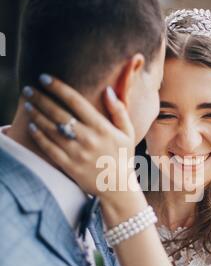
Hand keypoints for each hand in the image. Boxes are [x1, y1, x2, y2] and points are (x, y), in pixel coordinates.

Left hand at [22, 76, 136, 198]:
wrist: (118, 188)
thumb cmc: (123, 157)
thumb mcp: (128, 132)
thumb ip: (119, 110)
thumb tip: (107, 90)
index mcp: (102, 127)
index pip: (76, 101)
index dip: (58, 87)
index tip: (45, 78)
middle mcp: (88, 138)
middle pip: (59, 114)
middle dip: (41, 99)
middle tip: (29, 89)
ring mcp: (77, 153)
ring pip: (51, 130)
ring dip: (36, 115)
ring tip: (28, 105)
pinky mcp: (69, 166)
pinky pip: (50, 149)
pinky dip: (39, 137)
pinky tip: (32, 126)